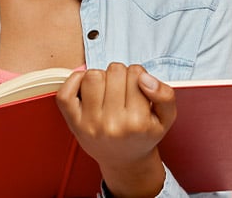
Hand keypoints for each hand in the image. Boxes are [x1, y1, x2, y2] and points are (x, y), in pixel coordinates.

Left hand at [56, 63, 176, 197]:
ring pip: (92, 76)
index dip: (138, 75)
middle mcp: (112, 124)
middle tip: (123, 90)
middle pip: (114, 71)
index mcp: (137, 123)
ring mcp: (89, 123)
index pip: (136, 74)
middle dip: (120, 75)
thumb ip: (165, 95)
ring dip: (101, 77)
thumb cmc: (143, 135)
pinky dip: (75, 81)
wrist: (124, 160)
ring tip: (107, 90)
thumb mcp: (165, 119)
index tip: (138, 87)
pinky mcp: (72, 122)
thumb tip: (144, 77)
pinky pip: (65, 91)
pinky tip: (87, 88)